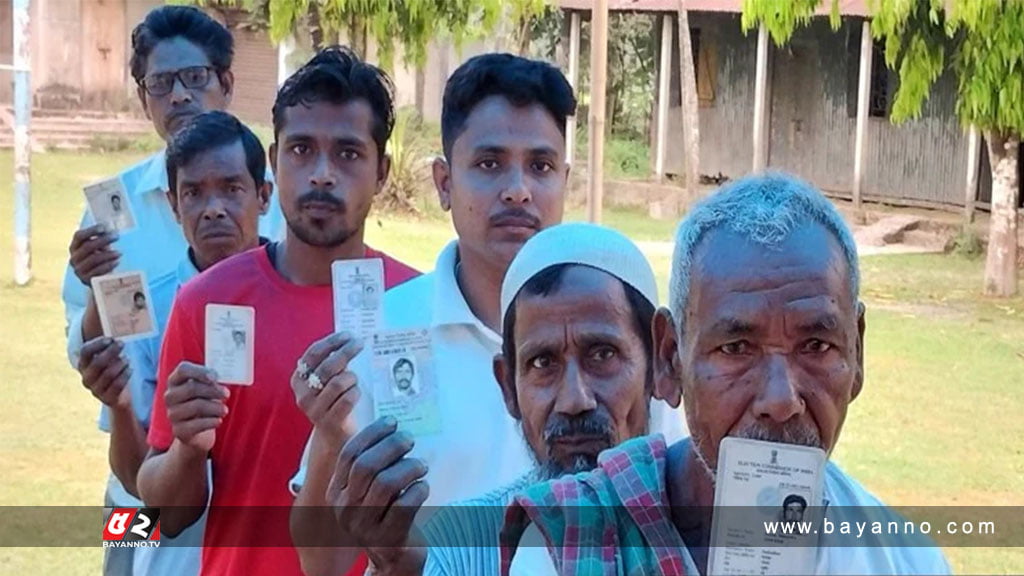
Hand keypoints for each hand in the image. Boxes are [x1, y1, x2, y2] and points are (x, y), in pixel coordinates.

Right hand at [69, 224, 119, 285]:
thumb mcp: (100, 248)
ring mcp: (79, 269)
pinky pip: (98, 271)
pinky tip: (117, 262)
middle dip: (103, 240)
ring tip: (119, 252)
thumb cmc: (100, 260)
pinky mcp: (85, 279)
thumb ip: (102, 238)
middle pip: (88, 246)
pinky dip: (108, 265)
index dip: (90, 230)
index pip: (79, 236)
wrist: (99, 280)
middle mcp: (74, 258)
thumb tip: (111, 230)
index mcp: (74, 247)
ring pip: (93, 258)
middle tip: (116, 237)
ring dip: (108, 254)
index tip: (103, 227)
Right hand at [78, 337, 130, 409]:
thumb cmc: (113, 370)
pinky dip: (125, 375)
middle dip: (111, 351)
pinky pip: (117, 385)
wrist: (117, 396)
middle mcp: (86, 378)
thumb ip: (109, 346)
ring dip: (120, 363)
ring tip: (127, 359)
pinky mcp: (107, 399)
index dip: (97, 344)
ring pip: (109, 374)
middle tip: (122, 344)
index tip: (110, 339)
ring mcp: (95, 390)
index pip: (85, 352)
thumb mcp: (109, 358)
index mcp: (83, 365)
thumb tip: (119, 324)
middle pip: (97, 363)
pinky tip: (130, 369)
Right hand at [164, 361, 228, 452]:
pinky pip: (196, 424)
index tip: (216, 377)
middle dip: (213, 390)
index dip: (200, 371)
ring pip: (196, 406)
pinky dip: (211, 422)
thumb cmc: (205, 403)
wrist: (198, 431)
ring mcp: (172, 414)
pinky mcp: (179, 430)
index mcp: (176, 381)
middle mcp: (170, 396)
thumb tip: (223, 378)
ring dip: (215, 407)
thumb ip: (212, 381)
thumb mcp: (207, 389)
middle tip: (227, 394)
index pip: (183, 369)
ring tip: (224, 410)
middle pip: (191, 388)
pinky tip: (218, 421)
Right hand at [291, 332, 363, 446]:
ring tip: (354, 381)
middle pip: (327, 366)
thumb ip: (332, 364)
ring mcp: (315, 410)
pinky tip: (356, 393)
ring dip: (352, 377)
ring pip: (338, 382)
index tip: (348, 335)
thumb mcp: (327, 382)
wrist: (335, 438)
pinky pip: (348, 399)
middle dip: (346, 352)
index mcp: (298, 380)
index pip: (313, 354)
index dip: (332, 342)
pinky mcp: (330, 422)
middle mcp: (303, 395)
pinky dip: (356, 392)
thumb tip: (349, 339)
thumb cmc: (335, 403)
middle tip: (360, 344)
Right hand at [327, 417, 428, 565]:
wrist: (393, 556)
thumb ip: (372, 462)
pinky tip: (423, 486)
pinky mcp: (388, 538)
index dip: (372, 433)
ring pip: (386, 484)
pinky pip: (405, 505)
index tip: (392, 422)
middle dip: (391, 446)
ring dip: (408, 467)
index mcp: (336, 491)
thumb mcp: (368, 490)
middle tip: (409, 439)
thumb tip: (391, 425)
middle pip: (365, 466)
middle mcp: (345, 509)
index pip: (349, 454)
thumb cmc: (385, 512)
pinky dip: (418, 490)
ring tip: (421, 465)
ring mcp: (364, 526)